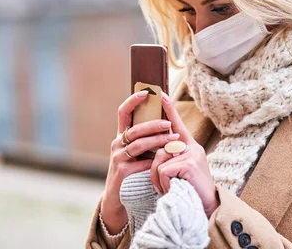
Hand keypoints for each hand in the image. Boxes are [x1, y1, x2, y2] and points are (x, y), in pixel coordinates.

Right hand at [100, 91, 179, 233]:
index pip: (124, 112)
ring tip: (174, 140)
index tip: (146, 92)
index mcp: (122, 135)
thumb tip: (168, 120)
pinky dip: (154, 161)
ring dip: (158, 141)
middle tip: (168, 123)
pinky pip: (140, 162)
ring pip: (139, 144)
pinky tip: (165, 161)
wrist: (119, 197)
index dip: (133, 100)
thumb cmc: (134, 171)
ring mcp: (118, 157)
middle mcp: (117, 143)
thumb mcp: (140, 152)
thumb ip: (148, 138)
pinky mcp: (121, 171)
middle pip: (135, 128)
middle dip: (153, 124)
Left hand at [150, 92, 219, 217]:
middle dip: (156, 172)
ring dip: (159, 180)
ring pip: (159, 162)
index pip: (177, 125)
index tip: (161, 95)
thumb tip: (158, 152)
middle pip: (160, 150)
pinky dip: (164, 185)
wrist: (207, 210)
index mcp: (190, 148)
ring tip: (172, 190)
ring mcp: (191, 155)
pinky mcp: (188, 164)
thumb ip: (172, 159)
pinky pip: (163, 171)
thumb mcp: (182, 173)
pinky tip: (175, 191)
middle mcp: (193, 148)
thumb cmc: (191, 193)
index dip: (169, 110)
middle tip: (166, 186)